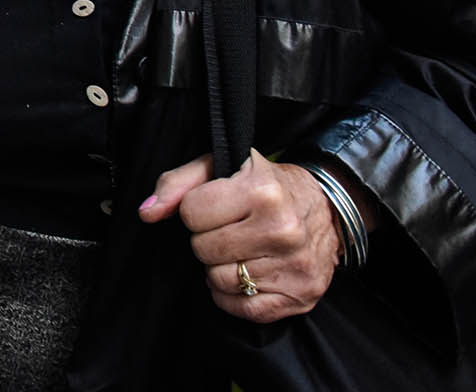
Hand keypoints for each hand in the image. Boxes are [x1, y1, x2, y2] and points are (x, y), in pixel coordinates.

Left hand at [140, 150, 342, 323]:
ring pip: (219, 280)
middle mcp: (282, 229)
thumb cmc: (266, 185)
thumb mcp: (221, 166)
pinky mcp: (301, 295)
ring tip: (240, 249)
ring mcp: (295, 265)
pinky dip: (234, 296)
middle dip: (207, 239)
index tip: (213, 207)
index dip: (195, 211)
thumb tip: (148, 212)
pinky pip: (243, 309)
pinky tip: (246, 274)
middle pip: (203, 249)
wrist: (328, 207)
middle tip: (228, 229)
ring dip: (221, 267)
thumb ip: (178, 184)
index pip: (191, 213)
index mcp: (261, 191)